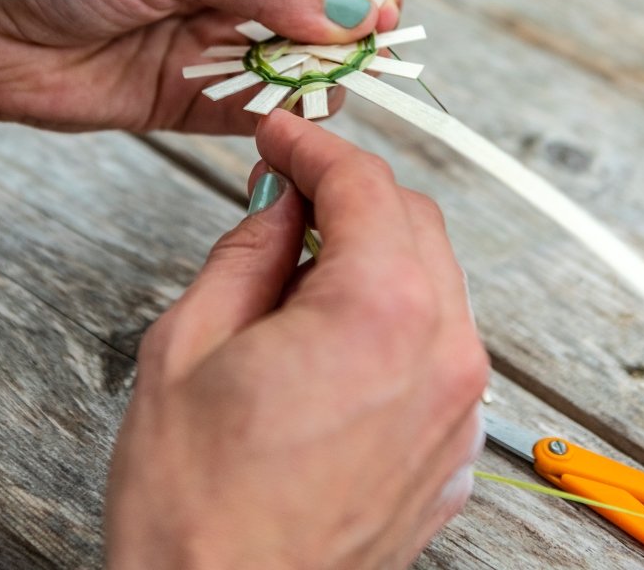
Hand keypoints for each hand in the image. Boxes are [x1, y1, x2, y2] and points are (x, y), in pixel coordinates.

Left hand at [0, 0, 400, 132]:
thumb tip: (349, 11)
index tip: (387, 23)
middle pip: (316, 25)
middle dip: (342, 45)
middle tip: (349, 65)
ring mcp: (207, 53)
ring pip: (291, 75)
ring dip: (309, 84)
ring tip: (305, 90)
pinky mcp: (182, 106)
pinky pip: (249, 116)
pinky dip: (274, 121)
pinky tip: (282, 119)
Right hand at [105, 112, 487, 569]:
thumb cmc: (195, 507)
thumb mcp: (187, 346)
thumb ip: (248, 252)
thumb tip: (280, 204)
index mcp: (379, 314)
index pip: (365, 185)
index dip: (314, 146)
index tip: (280, 136)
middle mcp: (441, 358)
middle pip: (414, 224)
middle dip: (351, 196)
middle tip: (281, 195)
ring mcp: (456, 414)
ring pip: (434, 285)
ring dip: (374, 258)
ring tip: (293, 278)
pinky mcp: (450, 457)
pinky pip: (438, 353)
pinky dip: (394, 323)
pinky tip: (328, 343)